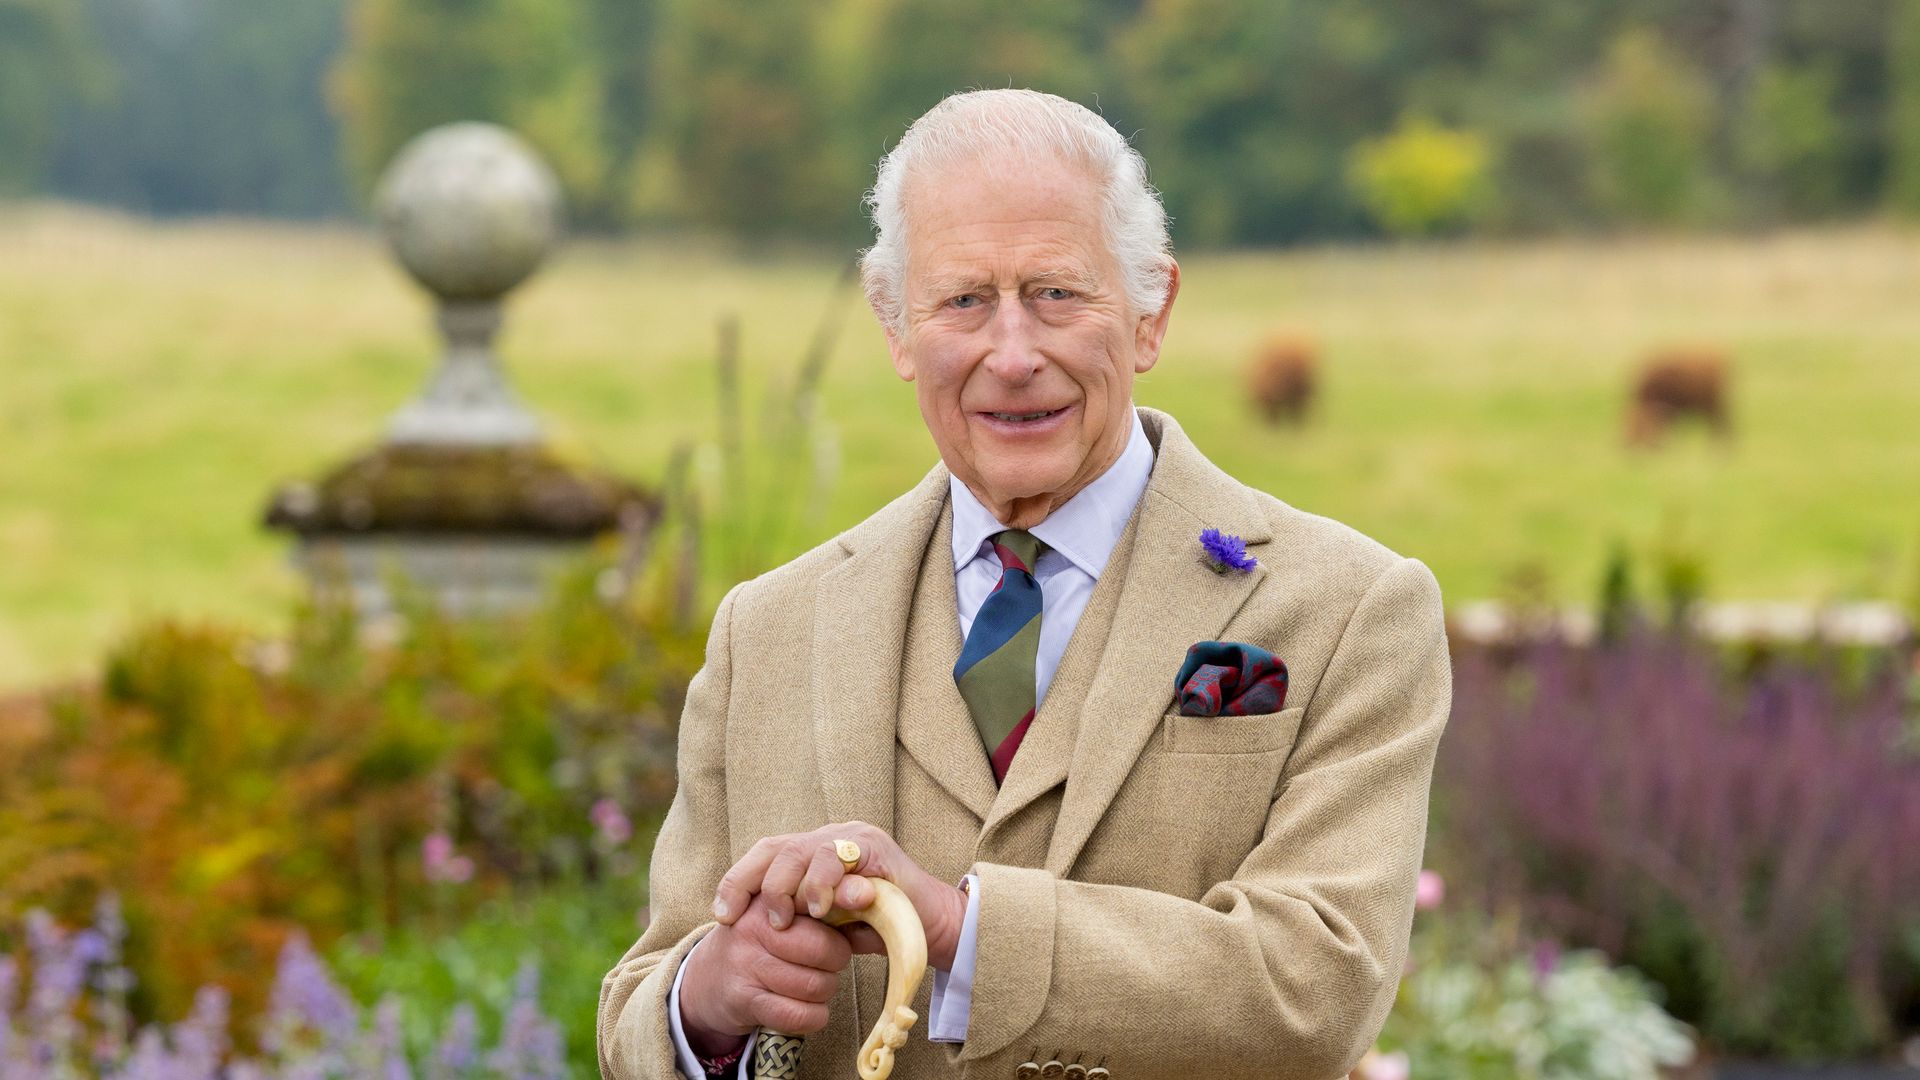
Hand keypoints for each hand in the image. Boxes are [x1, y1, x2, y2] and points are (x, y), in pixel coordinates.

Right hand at [678, 892, 851, 1054]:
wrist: (709, 979)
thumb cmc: (761, 942)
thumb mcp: (780, 912)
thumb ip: (818, 903)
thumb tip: (870, 893)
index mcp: (767, 899)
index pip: (814, 899)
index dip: (843, 906)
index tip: (859, 908)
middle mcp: (753, 928)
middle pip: (822, 949)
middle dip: (836, 961)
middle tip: (830, 962)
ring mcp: (746, 964)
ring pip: (814, 985)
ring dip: (825, 990)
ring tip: (816, 983)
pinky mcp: (744, 999)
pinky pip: (798, 1014)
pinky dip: (814, 1017)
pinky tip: (810, 1009)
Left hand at [711, 820, 968, 970]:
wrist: (928, 928)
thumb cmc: (874, 928)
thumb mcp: (825, 926)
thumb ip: (797, 917)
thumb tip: (753, 923)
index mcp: (811, 853)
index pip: (765, 855)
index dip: (738, 881)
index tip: (723, 916)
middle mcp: (828, 838)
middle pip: (776, 847)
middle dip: (757, 884)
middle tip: (767, 921)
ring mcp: (852, 838)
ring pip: (802, 850)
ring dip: (792, 888)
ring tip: (794, 919)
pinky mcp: (875, 846)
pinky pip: (839, 855)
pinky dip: (825, 883)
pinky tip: (823, 909)